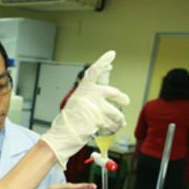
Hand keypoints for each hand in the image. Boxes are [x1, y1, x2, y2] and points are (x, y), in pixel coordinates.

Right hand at [40, 51, 129, 167]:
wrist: (61, 135)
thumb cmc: (68, 122)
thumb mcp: (77, 104)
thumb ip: (90, 98)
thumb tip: (109, 99)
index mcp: (83, 89)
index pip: (94, 71)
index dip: (103, 61)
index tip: (111, 54)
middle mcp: (90, 94)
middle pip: (113, 92)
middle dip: (122, 97)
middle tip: (126, 100)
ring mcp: (95, 106)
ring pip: (115, 112)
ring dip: (118, 120)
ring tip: (118, 123)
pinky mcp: (100, 118)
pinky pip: (112, 123)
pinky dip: (113, 128)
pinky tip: (111, 129)